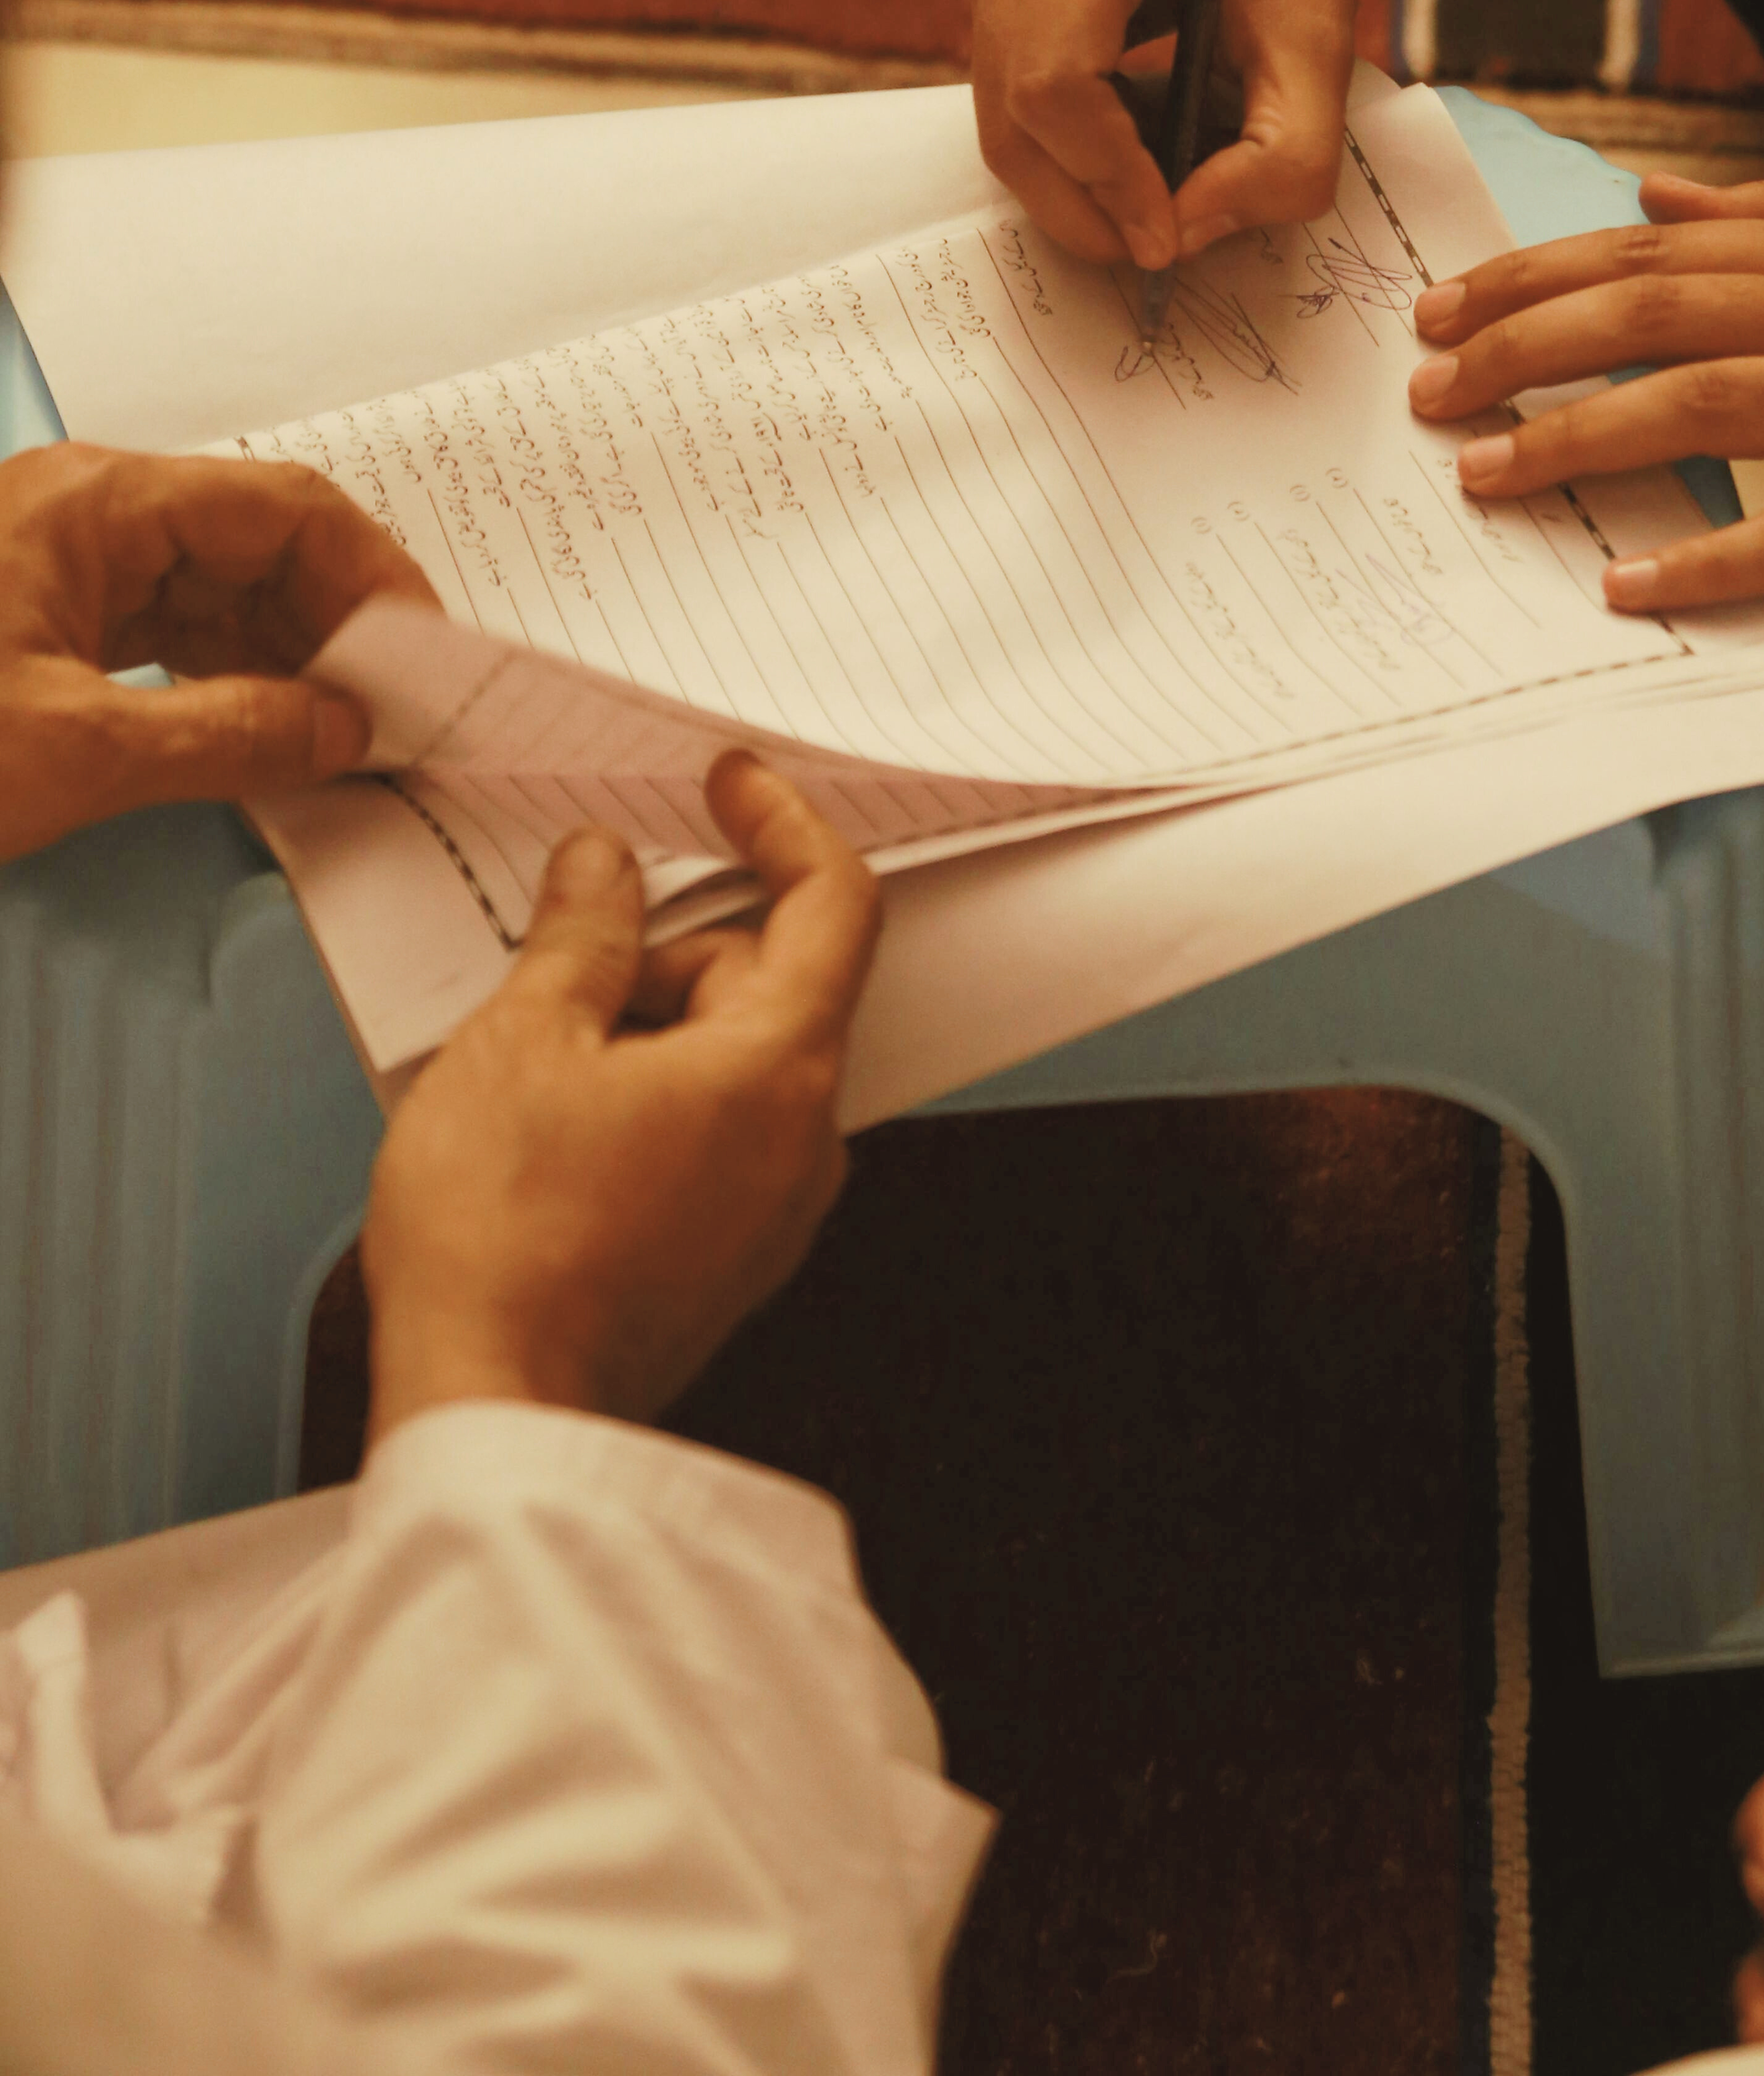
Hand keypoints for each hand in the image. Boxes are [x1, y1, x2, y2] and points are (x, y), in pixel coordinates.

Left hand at [0, 443, 437, 862]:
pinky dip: (230, 674)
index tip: (425, 656)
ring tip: (350, 726)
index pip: (282, 509)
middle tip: (400, 706)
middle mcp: (92, 511)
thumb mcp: (74, 750)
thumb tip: (345, 733)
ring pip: (217, 590)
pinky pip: (170, 627)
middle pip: (257, 545)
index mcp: (99, 502)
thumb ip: (226, 737)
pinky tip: (275, 724)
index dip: (371, 578)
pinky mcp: (51, 618)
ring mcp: (68, 562)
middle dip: (336, 624)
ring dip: (288, 655)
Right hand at [361, 754, 881, 1438]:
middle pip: (767, 984)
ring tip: (531, 1063)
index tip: (733, 785)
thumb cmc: (505, 1244)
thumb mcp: (523, 1041)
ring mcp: (770, 1210)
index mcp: (778, 1070)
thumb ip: (580, 935)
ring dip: (646, 1029)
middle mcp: (802, 1142)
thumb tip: (602, 872)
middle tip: (560, 960)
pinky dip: (647, 1096)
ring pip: (731, 1060)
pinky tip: (553, 1123)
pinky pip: (710, 1132)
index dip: (785, 825)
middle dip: (668, 950)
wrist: (492, 1416)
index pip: (833, 905)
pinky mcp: (728, 1258)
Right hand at [968, 0, 1438, 268]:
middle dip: (1082, 202)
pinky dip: (1066, 142)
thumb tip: (1189, 235)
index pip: (1056, 83)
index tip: (1168, 238)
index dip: (1106, 180)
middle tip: (1157, 248)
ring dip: (1073, 179)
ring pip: (1000, 112)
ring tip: (1155, 198)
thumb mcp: (1321, 39)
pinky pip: (1008, 89)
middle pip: (1012, 111)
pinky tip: (1134, 148)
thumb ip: (1281, 156)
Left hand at [1405, 174, 1763, 611]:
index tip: (1447, 306)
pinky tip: (1630, 582)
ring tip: (1487, 475)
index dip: (1536, 277)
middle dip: (1523, 349)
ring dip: (1581, 439)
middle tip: (1431, 392)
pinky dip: (1712, 558)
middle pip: (1654, 316)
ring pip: (1706, 405)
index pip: (1652, 253)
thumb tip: (1657, 199)